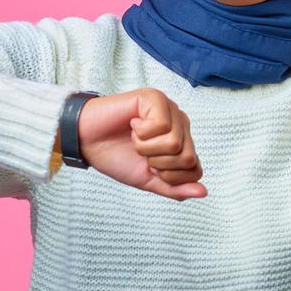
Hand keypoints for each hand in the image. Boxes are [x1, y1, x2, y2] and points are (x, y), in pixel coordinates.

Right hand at [75, 88, 206, 200]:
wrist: (87, 141)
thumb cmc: (116, 156)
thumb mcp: (148, 180)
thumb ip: (175, 188)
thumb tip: (203, 192)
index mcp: (183, 142)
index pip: (196, 169)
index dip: (169, 176)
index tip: (149, 166)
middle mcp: (181, 123)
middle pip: (187, 158)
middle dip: (157, 163)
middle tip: (140, 151)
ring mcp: (170, 109)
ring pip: (175, 143)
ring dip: (147, 148)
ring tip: (135, 138)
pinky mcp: (155, 97)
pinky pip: (161, 126)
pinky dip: (141, 133)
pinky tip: (132, 124)